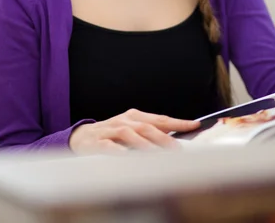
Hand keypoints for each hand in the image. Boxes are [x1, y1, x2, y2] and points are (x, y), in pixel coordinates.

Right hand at [69, 108, 199, 153]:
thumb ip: (150, 133)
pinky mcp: (98, 143)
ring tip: (158, 155)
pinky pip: (111, 147)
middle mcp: (124, 121)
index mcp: (134, 117)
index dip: (177, 122)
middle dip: (164, 138)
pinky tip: (130, 158)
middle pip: (147, 127)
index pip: (160, 119)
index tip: (194, 125)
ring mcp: (110, 130)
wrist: (80, 138)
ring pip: (130, 135)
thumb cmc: (111, 135)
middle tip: (178, 149)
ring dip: (145, 145)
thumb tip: (176, 141)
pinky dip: (121, 152)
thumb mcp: (131, 131)